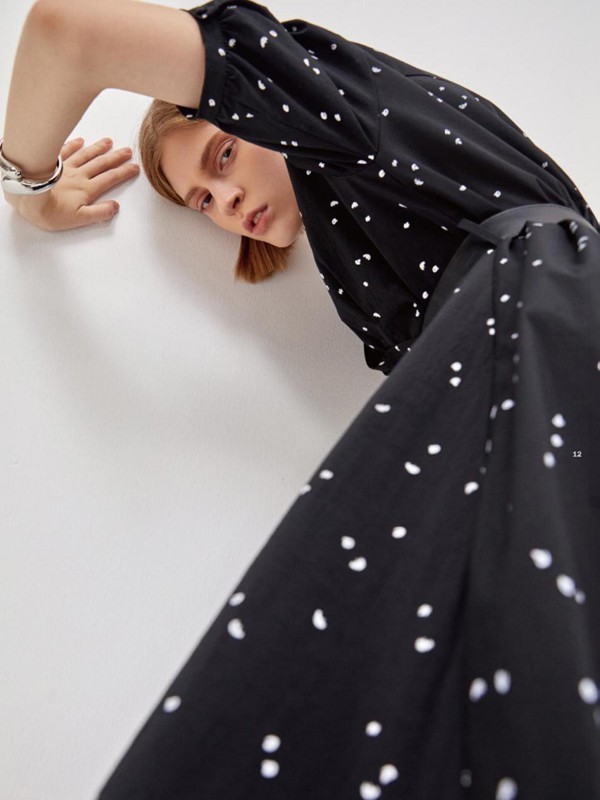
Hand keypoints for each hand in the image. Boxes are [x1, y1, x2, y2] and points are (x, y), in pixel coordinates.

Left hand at [5, 137, 139, 230]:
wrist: (28, 198)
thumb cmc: (51, 212)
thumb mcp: (79, 220)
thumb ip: (100, 213)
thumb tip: (115, 207)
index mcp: (87, 189)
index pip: (110, 179)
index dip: (124, 173)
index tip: (134, 167)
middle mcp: (79, 175)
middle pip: (101, 164)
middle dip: (116, 157)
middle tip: (128, 151)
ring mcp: (66, 168)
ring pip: (86, 155)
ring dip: (99, 148)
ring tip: (109, 142)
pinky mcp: (52, 164)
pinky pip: (66, 151)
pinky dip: (74, 144)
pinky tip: (81, 140)